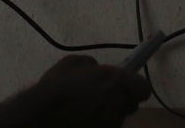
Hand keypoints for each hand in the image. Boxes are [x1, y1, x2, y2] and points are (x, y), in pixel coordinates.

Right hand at [0, 55, 150, 127]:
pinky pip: (103, 126)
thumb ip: (93, 65)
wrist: (40, 115)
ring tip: (83, 110)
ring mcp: (110, 124)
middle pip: (130, 105)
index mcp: (116, 82)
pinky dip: (95, 123)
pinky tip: (79, 120)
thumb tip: (98, 70)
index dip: (134, 87)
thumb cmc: (57, 86)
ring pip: (115, 118)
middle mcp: (118, 105)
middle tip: (100, 96)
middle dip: (119, 100)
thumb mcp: (74, 63)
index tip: (123, 85)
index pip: (143, 89)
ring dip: (106, 113)